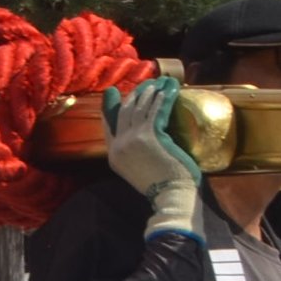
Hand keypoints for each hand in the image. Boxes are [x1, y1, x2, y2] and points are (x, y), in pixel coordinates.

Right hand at [105, 77, 210, 239]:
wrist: (170, 196)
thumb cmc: (161, 187)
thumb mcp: (138, 172)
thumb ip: (135, 156)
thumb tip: (143, 143)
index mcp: (114, 155)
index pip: (109, 125)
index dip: (112, 107)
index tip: (114, 94)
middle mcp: (120, 145)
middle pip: (124, 113)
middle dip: (134, 96)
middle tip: (144, 85)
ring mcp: (133, 140)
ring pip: (139, 109)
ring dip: (150, 94)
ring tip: (158, 84)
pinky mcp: (150, 136)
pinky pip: (155, 112)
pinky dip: (161, 100)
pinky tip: (167, 91)